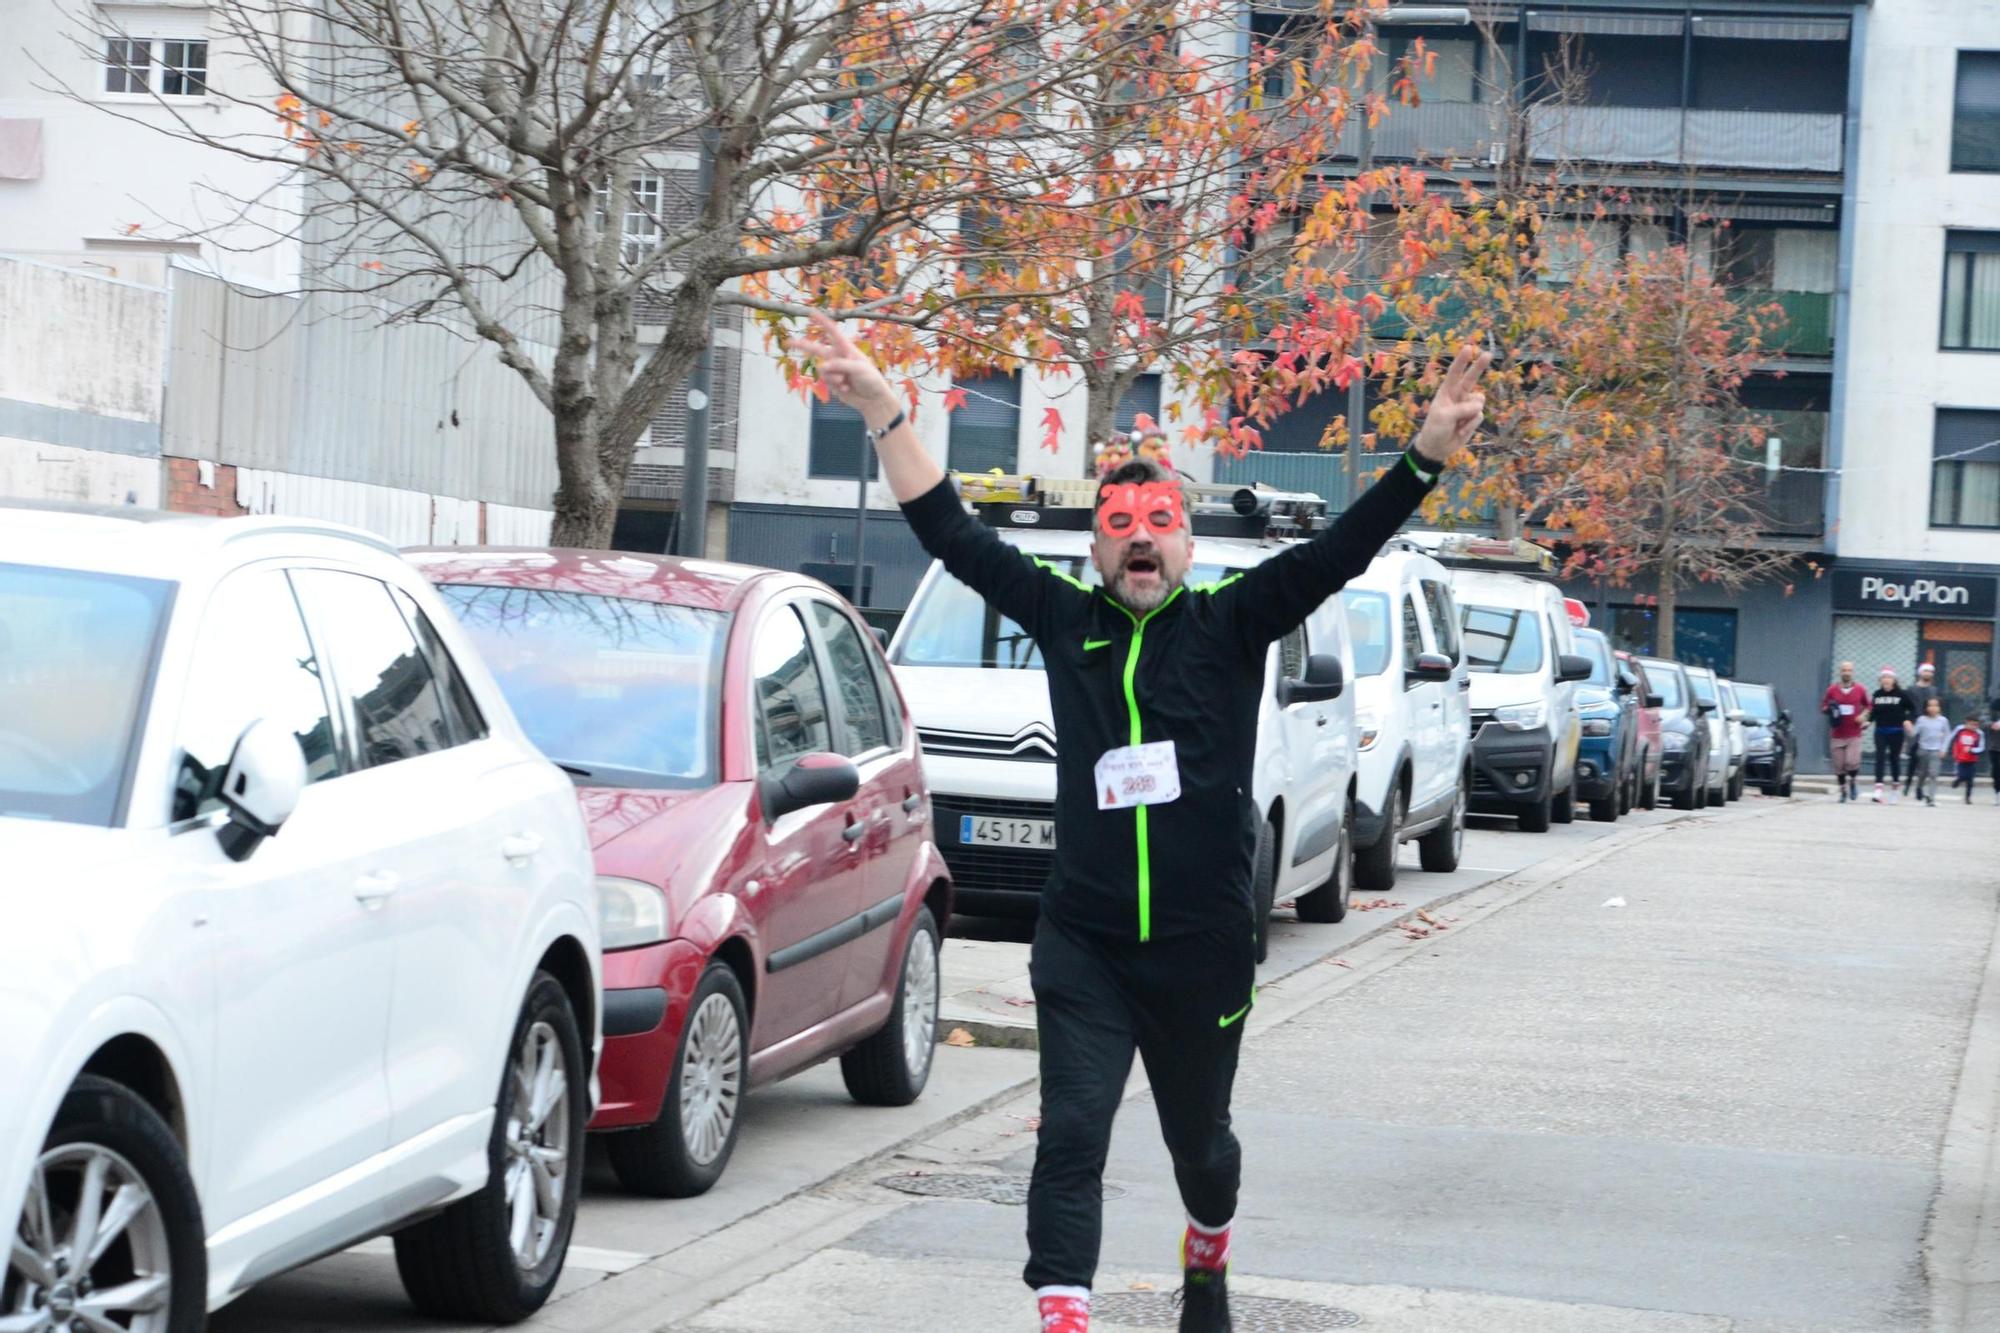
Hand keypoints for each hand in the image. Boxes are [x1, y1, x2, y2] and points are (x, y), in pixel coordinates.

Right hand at [791, 310, 901, 431]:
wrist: (873, 400)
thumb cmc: (871, 380)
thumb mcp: (859, 369)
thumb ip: (841, 366)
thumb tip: (823, 366)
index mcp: (847, 349)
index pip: (833, 333)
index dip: (822, 322)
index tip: (812, 313)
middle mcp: (839, 357)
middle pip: (817, 349)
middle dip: (803, 346)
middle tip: (789, 342)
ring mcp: (835, 370)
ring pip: (823, 371)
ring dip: (833, 378)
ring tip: (846, 382)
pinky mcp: (833, 382)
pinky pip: (827, 382)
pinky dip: (836, 387)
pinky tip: (847, 389)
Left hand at [1411, 343, 1493, 465]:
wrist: (1438, 447)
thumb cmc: (1435, 429)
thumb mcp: (1444, 417)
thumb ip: (1461, 409)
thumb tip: (1479, 407)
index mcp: (1446, 392)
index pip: (1454, 373)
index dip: (1461, 361)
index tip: (1468, 348)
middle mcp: (1458, 396)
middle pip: (1471, 378)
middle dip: (1479, 366)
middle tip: (1488, 354)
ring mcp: (1467, 406)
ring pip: (1478, 402)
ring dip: (1470, 414)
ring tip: (1457, 423)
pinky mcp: (1473, 417)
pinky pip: (1479, 416)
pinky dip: (1471, 425)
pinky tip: (1460, 430)